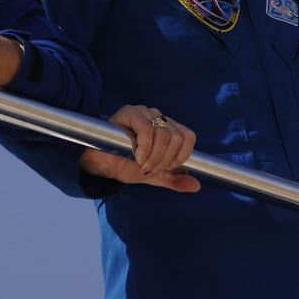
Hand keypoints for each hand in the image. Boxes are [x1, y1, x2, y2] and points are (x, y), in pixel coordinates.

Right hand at [79, 105, 199, 192]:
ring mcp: (145, 113)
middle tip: (149, 169)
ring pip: (164, 133)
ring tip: (142, 164)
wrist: (102, 164)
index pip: (188, 137)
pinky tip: (136, 156)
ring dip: (154, 156)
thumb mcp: (154, 175)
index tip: (164, 168)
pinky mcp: (130, 112)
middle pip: (176, 137)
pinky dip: (144, 147)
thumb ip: (174, 179)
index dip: (179, 156)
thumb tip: (196, 185)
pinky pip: (146, 128)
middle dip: (164, 160)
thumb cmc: (126, 165)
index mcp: (168, 128)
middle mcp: (159, 117)